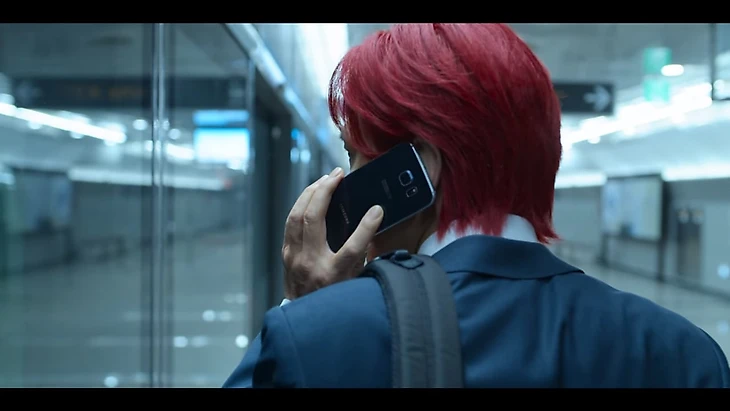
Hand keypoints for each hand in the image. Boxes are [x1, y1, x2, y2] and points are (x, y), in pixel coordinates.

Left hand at [282, 167, 383, 299]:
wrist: (306, 319)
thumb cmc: (335, 297)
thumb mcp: (356, 281)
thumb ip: (362, 254)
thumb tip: (372, 220)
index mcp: (333, 276)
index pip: (353, 248)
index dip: (367, 226)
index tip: (377, 209)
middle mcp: (310, 265)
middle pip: (313, 220)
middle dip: (325, 192)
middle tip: (337, 176)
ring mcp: (294, 258)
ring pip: (296, 216)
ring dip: (309, 193)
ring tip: (324, 180)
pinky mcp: (286, 253)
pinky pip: (290, 222)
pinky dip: (300, 205)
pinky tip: (310, 196)